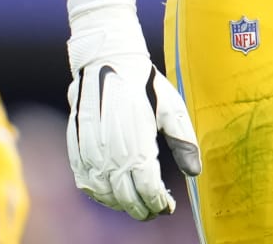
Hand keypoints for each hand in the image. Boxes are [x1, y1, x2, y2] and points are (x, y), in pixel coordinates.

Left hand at [0, 87, 28, 243]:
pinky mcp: (1, 168)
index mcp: (5, 166)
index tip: (2, 243)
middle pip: (19, 203)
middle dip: (15, 226)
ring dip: (12, 218)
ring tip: (5, 236)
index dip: (7, 225)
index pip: (8, 203)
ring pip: (15, 198)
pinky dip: (6, 207)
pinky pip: (8, 192)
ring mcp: (8, 168)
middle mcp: (11, 169)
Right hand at [64, 0, 201, 219]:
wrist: (106, 63)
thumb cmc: (144, 85)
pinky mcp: (76, 152)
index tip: (168, 206)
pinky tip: (114, 192)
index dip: (158, 203)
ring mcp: (90, 155)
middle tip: (155, 209)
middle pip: (126, 198)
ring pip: (105, 195)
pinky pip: (86, 185)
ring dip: (122, 204)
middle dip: (142, 209)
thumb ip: (184, 141)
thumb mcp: (171, 108)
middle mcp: (111, 154)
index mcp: (137, 145)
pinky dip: (101, 194)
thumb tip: (196, 172)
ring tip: (138, 202)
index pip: (148, 189)